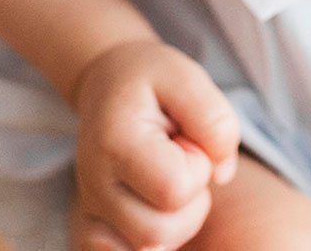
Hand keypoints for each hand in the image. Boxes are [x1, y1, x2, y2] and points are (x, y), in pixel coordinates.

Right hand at [69, 40, 240, 250]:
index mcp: (115, 143)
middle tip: (182, 160)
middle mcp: (93, 182)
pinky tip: (155, 205)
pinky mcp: (90, 224)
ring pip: (150, 248)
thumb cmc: (151, 80)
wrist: (108, 82)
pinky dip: (151, 239)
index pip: (174, 190)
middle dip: (191, 200)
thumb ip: (215, 121)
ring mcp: (89, 208)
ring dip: (177, 219)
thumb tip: (222, 173)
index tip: (187, 139)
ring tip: (170, 178)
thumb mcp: (187, 77)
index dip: (198, 167)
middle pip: (160, 232)